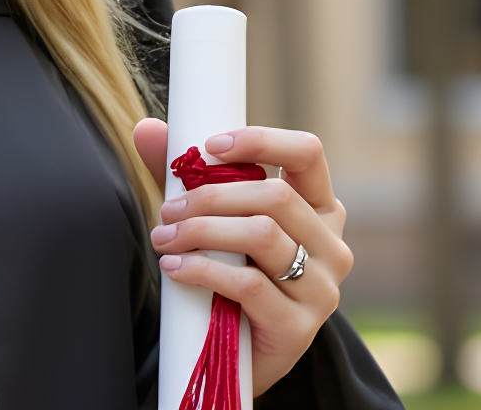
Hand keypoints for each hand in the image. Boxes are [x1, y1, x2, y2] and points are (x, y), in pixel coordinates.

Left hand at [133, 118, 353, 395]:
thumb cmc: (233, 270)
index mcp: (319, 207)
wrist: (240, 352)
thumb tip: (149, 129)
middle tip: (168, 208)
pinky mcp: (299, 327)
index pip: (307, 154)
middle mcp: (331, 245)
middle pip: (275, 196)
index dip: (260, 141)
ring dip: (202, 230)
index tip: (210, 146)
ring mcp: (322, 289)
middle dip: (211, 196)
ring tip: (165, 237)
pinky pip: (248, 285)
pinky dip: (202, 270)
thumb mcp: (215, 218)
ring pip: (263, 235)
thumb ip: (189, 175)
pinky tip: (175, 268)